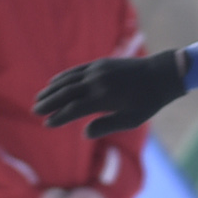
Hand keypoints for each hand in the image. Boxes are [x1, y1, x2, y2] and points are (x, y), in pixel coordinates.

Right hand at [35, 50, 187, 134]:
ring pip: (67, 80)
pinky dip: (62, 77)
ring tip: (39, 99)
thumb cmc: (148, 101)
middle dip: (49, 103)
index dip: (59, 117)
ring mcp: (97, 70)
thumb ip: (107, 126)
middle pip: (65, 93)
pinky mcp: (100, 63)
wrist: (162, 74)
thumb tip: (84, 133)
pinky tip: (54, 83)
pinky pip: (76, 71)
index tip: (47, 124)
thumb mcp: (132, 120)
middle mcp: (97, 82)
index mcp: (103, 98)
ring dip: (51, 90)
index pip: (73, 109)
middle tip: (35, 112)